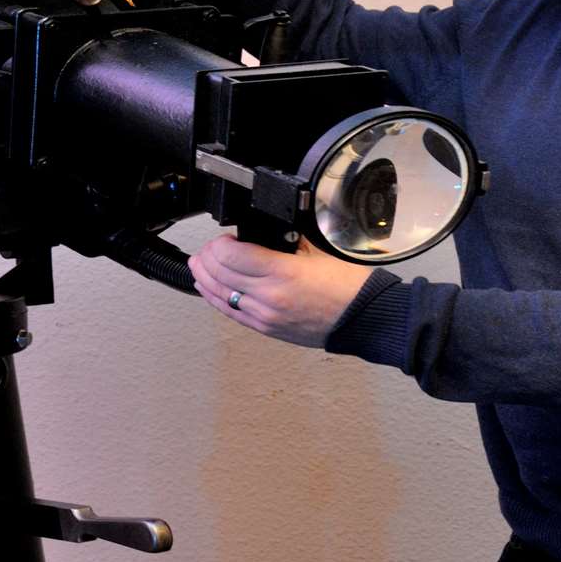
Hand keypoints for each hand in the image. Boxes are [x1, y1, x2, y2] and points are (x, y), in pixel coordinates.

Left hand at [187, 234, 375, 347]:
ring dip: (204, 277)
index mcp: (282, 272)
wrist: (362, 319)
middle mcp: (269, 296)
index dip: (219, 243)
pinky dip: (215, 299)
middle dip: (207, 257)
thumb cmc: (348, 287)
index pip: (231, 255)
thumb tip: (263, 232)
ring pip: (220, 295)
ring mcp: (265, 315)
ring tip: (198, 265)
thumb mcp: (316, 250)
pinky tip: (208, 289)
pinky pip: (231, 313)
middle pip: (220, 274)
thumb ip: (286, 240)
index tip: (223, 237)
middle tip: (208, 248)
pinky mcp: (266, 328)